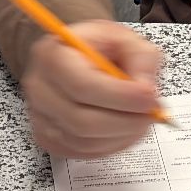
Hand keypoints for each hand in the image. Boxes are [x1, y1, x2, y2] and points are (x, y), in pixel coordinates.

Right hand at [21, 20, 164, 157]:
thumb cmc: (98, 48)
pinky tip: (122, 129)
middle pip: (81, 121)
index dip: (120, 97)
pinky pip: (81, 153)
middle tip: (151, 113)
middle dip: (125, 122)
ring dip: (120, 136)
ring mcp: (40, 116)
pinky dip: (109, 146)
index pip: (82, 86)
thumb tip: (145, 90)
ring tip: (138, 119)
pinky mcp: (47, 138)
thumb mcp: (125, 38)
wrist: (76, 59)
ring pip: (84, 142)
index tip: (149, 98)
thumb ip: (141, 58)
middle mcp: (40, 87)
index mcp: (53, 55)